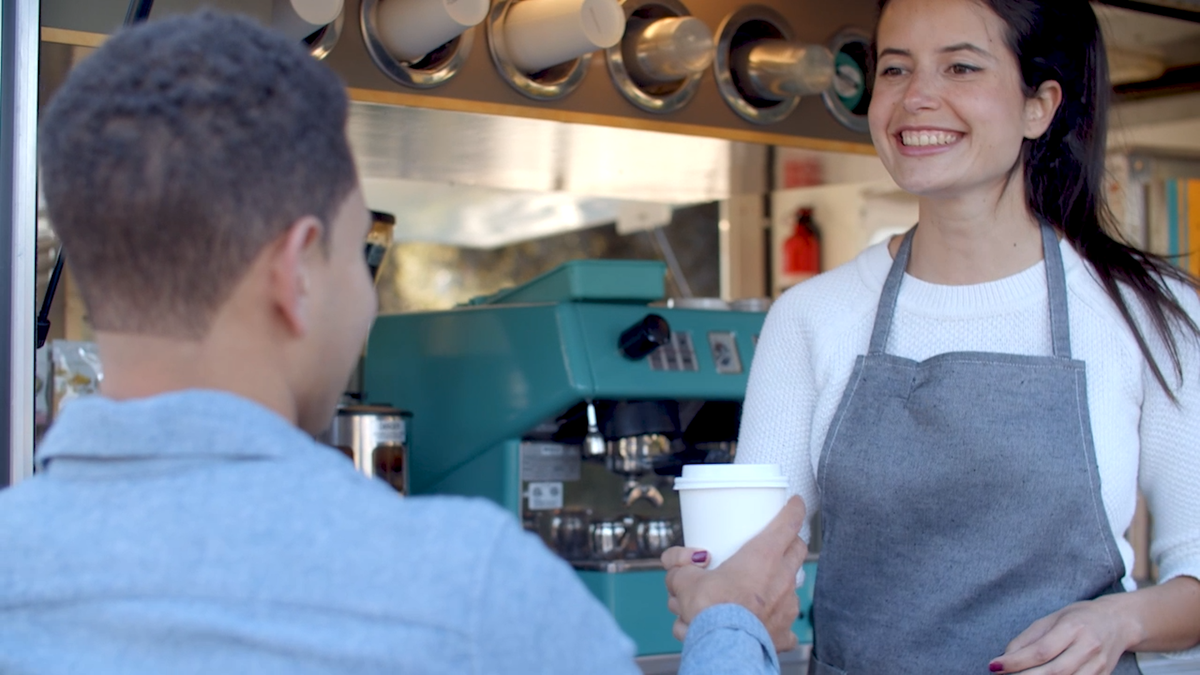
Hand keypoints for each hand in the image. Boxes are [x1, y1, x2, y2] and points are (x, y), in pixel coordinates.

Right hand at [661, 496, 807, 651]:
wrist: (723, 647)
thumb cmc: (710, 611)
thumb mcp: (684, 580)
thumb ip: (679, 567)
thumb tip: (677, 567)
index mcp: (764, 556)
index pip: (788, 523)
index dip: (794, 509)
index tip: (796, 503)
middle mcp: (782, 579)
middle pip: (797, 551)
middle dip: (789, 545)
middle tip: (776, 545)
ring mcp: (787, 607)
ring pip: (788, 589)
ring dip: (774, 587)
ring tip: (749, 595)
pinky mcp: (783, 633)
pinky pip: (784, 626)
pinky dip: (772, 624)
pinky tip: (759, 625)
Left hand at [991, 597, 1137, 674]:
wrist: (1119, 622)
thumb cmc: (1080, 618)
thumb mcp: (1052, 618)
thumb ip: (1029, 638)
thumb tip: (1006, 657)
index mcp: (1073, 628)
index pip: (1041, 650)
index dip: (1015, 661)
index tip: (994, 666)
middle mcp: (1088, 648)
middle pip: (1054, 671)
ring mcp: (1098, 666)